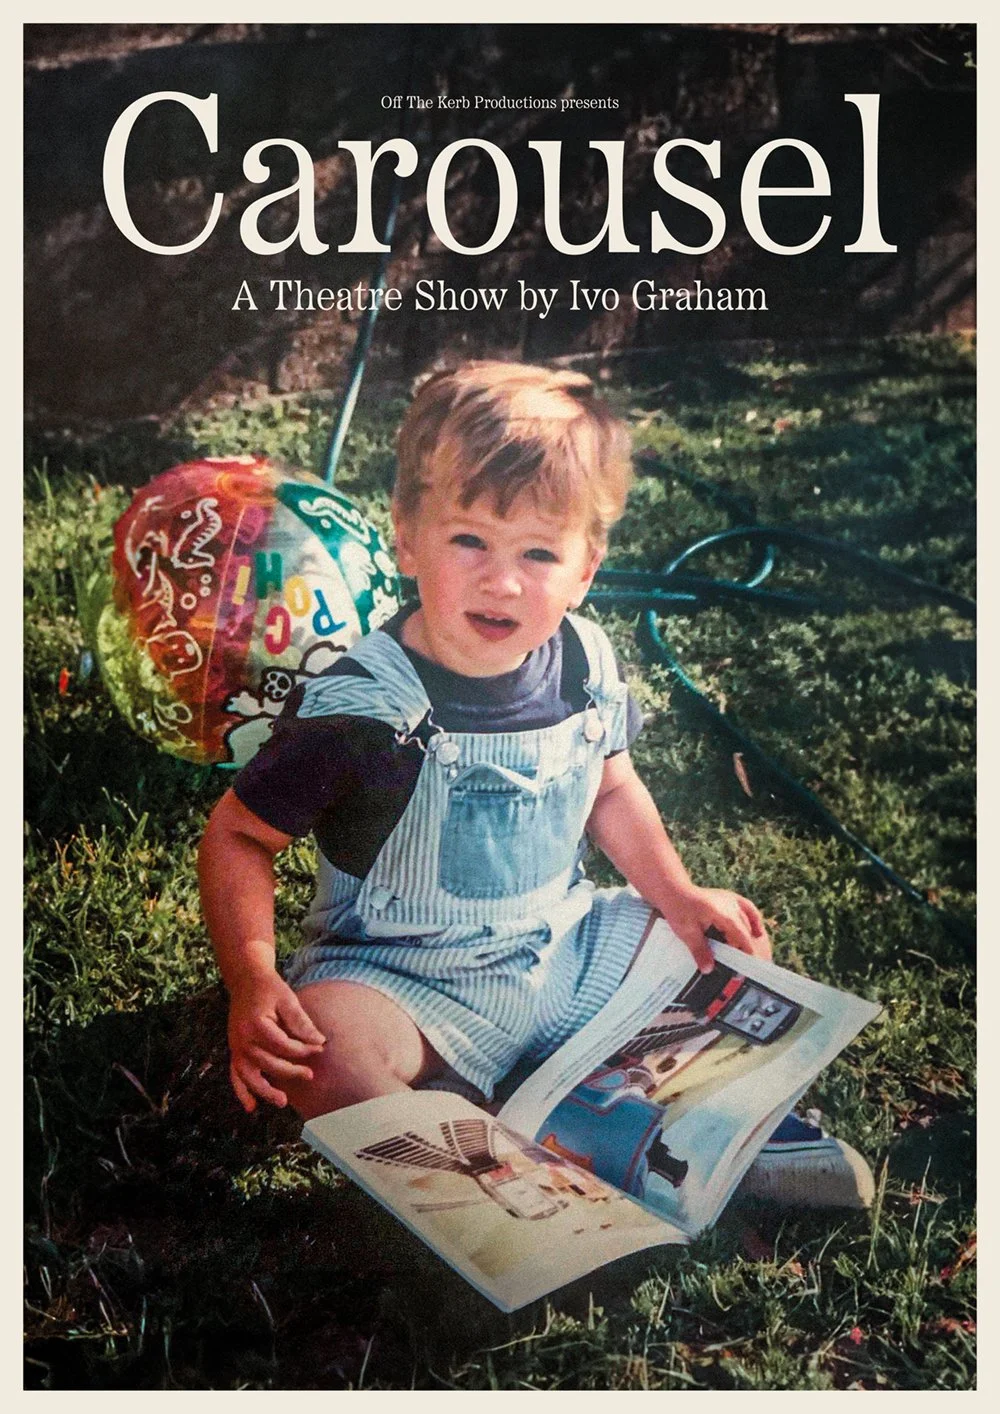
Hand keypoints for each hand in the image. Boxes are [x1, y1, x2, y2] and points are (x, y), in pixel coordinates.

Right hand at [226, 970, 325, 1112]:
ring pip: (249, 1075)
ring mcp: (236, 1047)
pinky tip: (251, 1107)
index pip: (283, 1045)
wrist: (246, 981)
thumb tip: (319, 1041)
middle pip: (268, 1063)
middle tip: (310, 1075)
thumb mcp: (288, 999)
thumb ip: (301, 1021)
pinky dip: (242, 1092)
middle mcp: (242, 1039)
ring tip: (283, 1102)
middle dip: (291, 1071)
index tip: (319, 1048)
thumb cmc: (269, 989)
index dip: (303, 1050)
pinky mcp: (234, 1050)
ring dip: (265, 1091)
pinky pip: (235, 1075)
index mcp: (256, 1025)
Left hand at [660, 886, 770, 973]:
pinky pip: (747, 908)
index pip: (742, 937)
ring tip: (749, 951)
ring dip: (750, 935)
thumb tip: (708, 969)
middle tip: (742, 966)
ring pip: (749, 919)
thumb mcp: (687, 933)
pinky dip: (754, 919)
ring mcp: (731, 900)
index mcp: (724, 914)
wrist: (673, 890)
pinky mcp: (729, 898)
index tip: (745, 969)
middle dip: (746, 948)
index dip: (746, 953)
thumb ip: (700, 951)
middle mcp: (732, 906)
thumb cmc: (679, 908)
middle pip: (746, 930)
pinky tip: (756, 930)